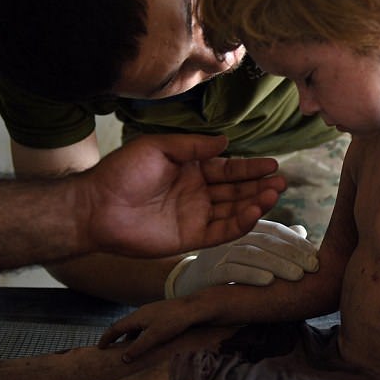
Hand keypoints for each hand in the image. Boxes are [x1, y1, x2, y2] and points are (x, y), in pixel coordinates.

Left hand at [83, 134, 284, 257]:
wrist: (98, 207)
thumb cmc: (123, 172)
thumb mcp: (159, 147)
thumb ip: (193, 146)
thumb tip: (226, 141)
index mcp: (191, 169)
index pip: (228, 168)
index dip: (251, 167)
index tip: (273, 165)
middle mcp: (197, 193)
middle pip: (236, 190)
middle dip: (259, 186)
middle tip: (281, 182)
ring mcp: (195, 216)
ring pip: (233, 211)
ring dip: (255, 203)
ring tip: (273, 195)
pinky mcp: (190, 238)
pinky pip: (221, 232)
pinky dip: (239, 224)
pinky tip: (254, 213)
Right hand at [97, 297, 207, 361]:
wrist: (194, 308)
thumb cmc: (174, 321)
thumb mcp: (154, 337)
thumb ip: (138, 348)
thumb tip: (123, 359)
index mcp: (137, 317)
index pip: (116, 328)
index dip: (107, 338)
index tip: (99, 347)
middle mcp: (142, 313)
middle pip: (124, 326)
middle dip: (116, 337)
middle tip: (109, 348)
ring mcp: (152, 312)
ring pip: (136, 326)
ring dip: (129, 337)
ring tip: (126, 349)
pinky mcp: (161, 314)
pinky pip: (145, 325)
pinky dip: (140, 335)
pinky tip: (146, 341)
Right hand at [166, 220, 317, 297]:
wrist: (190, 286)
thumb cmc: (229, 269)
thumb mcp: (253, 254)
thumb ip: (275, 243)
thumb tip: (302, 232)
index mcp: (243, 228)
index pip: (273, 230)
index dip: (296, 242)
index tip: (316, 257)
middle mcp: (229, 236)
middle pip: (264, 240)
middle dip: (291, 252)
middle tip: (313, 267)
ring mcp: (216, 253)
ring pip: (250, 253)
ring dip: (276, 264)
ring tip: (297, 276)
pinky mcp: (207, 272)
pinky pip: (230, 271)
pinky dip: (251, 275)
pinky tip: (269, 282)